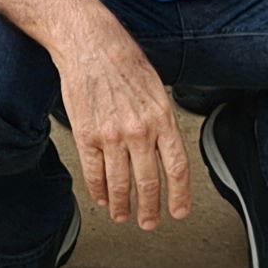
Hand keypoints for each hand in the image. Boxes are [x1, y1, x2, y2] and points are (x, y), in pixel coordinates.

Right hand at [52, 25, 191, 229]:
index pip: (177, 167)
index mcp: (162, 118)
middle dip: (150, 209)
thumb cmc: (123, 60)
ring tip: (123, 216)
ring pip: (120, 184)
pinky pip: (94, 174)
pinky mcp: (87, 136)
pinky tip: (103, 199)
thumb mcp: (157, 88)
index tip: (179, 211)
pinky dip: (99, 191)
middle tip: (149, 222)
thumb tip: (165, 149)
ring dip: (123, 206)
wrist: (90, 44)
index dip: (180, 195)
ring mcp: (112, 135)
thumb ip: (162, 121)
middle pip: (148, 182)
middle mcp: (139, 130)